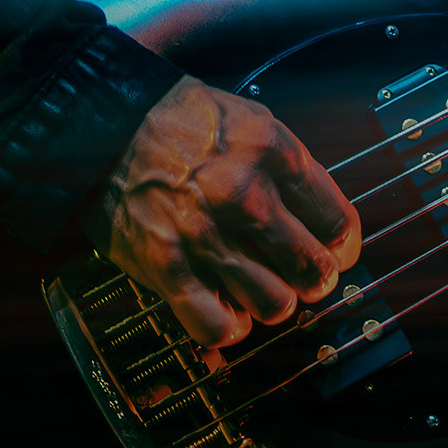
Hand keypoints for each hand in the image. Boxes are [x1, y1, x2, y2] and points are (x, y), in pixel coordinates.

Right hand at [88, 76, 361, 347]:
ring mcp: (206, 234)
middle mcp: (245, 195)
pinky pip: (217, 325)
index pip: (337, 222)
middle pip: (312, 270)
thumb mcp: (249, 120)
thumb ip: (289, 170)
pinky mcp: (167, 266)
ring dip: (270, 304)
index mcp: (272, 151)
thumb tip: (322, 224)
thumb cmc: (179, 122)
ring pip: (273, 305)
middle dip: (312, 280)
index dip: (342, 248)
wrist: (105, 125)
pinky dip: (227, 327)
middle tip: (301, 278)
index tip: (336, 254)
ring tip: (258, 289)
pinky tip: (225, 311)